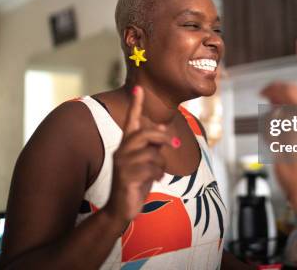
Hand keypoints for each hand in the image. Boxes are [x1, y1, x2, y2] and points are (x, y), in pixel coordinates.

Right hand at [105, 86, 170, 224]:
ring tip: (158, 172)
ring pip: (151, 153)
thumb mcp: (147, 161)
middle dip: (162, 137)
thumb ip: (154, 145)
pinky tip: (155, 179)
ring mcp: (122, 164)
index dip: (136, 105)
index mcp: (126, 145)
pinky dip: (158, 174)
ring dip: (160, 163)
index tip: (139, 88)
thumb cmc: (136, 183)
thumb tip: (165, 127)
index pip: (131, 121)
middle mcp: (121, 151)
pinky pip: (151, 169)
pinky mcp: (125, 177)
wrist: (121, 208)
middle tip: (175, 143)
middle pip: (145, 134)